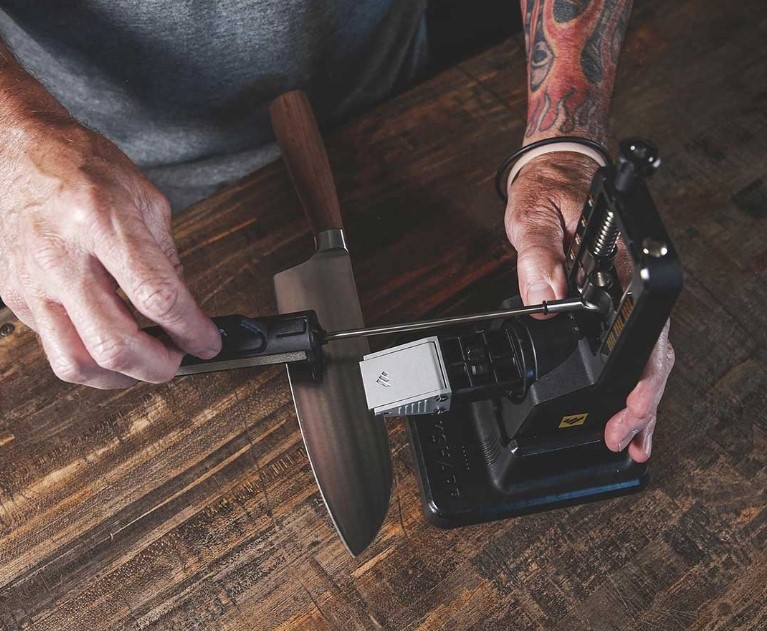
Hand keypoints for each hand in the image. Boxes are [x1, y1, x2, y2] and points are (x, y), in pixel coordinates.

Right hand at [0, 83, 220, 388]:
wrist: (16, 150)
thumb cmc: (82, 166)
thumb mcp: (145, 199)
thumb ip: (167, 259)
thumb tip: (185, 309)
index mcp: (103, 223)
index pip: (157, 297)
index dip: (191, 330)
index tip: (208, 342)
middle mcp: (63, 257)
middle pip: (114, 344)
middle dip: (158, 366)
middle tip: (178, 358)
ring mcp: (33, 281)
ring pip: (76, 362)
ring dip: (121, 377)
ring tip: (144, 363)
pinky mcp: (16, 296)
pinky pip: (54, 347)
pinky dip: (91, 359)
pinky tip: (110, 345)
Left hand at [504, 151, 674, 461]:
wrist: (555, 173)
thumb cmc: (550, 188)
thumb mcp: (535, 216)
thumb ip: (539, 255)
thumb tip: (544, 297)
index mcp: (623, 262)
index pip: (643, 325)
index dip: (642, 372)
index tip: (628, 405)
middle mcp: (629, 283)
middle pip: (651, 352)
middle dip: (642, 402)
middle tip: (624, 439)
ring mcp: (621, 297)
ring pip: (643, 357)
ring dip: (640, 402)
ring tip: (632, 442)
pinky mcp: (607, 305)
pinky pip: (623, 348)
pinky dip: (625, 384)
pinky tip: (623, 410)